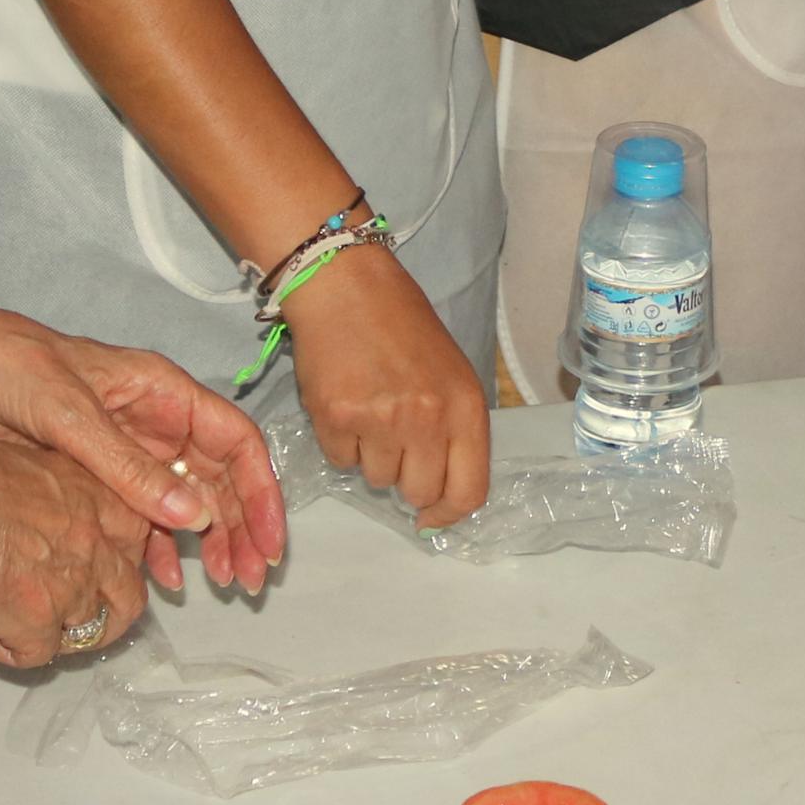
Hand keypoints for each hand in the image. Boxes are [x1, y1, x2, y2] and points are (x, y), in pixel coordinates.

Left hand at [0, 256, 284, 593]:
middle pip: (217, 477)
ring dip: (203, 543)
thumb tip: (196, 518)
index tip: (267, 542)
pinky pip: (142, 514)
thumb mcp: (72, 416)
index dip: (260, 493)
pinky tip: (160, 580)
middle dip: (238, 528)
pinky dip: (156, 547)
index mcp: (162, 392)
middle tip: (246, 580)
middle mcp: (155, 420)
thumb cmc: (10, 367)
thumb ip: (131, 469)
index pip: (235, 441)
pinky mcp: (95, 472)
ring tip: (216, 587)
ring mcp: (127, 447)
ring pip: (184, 501)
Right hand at [0, 420, 171, 669]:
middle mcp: (96, 546)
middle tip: (67, 600)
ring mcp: (72, 591)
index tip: (91, 553)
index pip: (136, 533)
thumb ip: (39, 478)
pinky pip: (36, 655)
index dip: (117, 550)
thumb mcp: (13, 448)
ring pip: (95, 632)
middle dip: (105, 604)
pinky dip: (10, 648)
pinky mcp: (36, 627)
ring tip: (29, 622)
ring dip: (65, 632)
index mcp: (96, 495)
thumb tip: (22, 484)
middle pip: (129, 595)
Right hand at [280, 238, 492, 525]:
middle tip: (395, 444)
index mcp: (464, 407)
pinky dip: (341, 442)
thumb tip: (439, 492)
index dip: (449, 513)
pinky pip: (340, 460)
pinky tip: (345, 402)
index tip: (432, 518)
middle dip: (405, 479)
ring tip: (370, 409)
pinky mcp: (335, 419)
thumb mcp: (451, 373)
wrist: (345, 287)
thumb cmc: (401, 325)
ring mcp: (380, 420)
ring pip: (376, 479)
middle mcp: (427, 419)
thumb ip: (453, 429)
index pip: (469, 490)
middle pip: (418, 492)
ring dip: (372, 456)